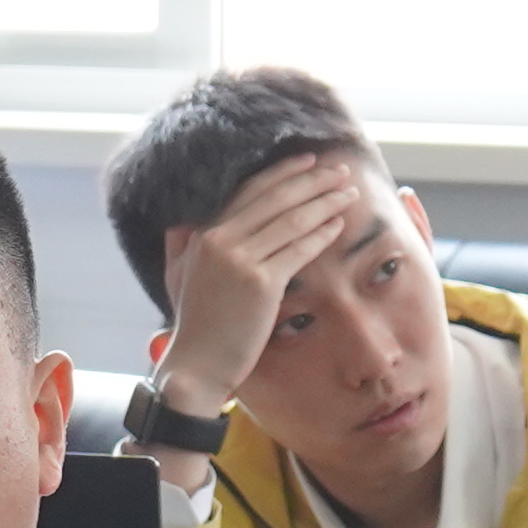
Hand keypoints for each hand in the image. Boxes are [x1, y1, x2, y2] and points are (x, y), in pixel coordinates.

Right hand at [155, 151, 377, 414]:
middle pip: (275, 198)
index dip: (283, 172)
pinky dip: (321, 234)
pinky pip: (298, 250)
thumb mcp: (178, 275)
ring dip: (325, 202)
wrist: (197, 365)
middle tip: (341, 170)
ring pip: (291, 220)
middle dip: (313, 181)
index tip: (309, 161)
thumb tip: (180, 223)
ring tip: (349, 192)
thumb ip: (180, 244)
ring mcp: (241, 260)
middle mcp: (220, 239)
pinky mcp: (261, 283)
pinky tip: (339, 225)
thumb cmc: (194, 325)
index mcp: (204, 233)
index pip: (250, 190)